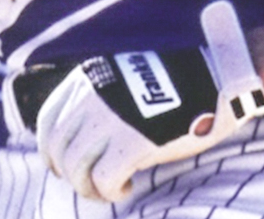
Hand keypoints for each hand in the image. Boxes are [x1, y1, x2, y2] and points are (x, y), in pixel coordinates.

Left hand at [31, 0, 263, 201]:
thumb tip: (90, 133)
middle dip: (67, 173)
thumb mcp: (126, 75)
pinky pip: (104, 180)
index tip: (58, 166)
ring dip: (88, 187)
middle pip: (59, 149)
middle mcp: (90, 99)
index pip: (49, 121)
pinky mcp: (132, 143)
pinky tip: (126, 188)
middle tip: (86, 186)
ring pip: (76, 168)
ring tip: (107, 191)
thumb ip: (103, 96)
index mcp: (87, 80)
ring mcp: (109, 121)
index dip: (49, 150)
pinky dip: (110, 191)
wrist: (214, 73)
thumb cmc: (177, 78)